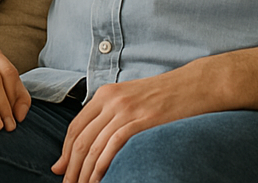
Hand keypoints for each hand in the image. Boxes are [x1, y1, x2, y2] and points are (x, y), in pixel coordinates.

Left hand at [50, 40, 257, 182]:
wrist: (197, 84)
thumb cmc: (169, 95)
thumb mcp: (134, 99)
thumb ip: (114, 114)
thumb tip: (98, 138)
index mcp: (105, 93)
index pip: (76, 126)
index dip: (65, 150)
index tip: (60, 168)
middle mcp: (110, 99)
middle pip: (80, 139)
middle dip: (71, 166)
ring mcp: (124, 110)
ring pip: (93, 147)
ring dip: (84, 172)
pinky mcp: (139, 120)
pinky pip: (111, 148)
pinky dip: (101, 168)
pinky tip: (98, 181)